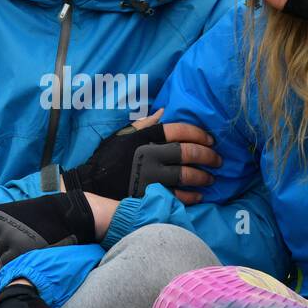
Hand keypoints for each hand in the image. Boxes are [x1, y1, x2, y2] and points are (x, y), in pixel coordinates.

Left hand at [0, 190, 96, 272]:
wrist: (65, 215)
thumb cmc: (40, 218)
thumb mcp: (13, 217)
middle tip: (0, 268)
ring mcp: (8, 237)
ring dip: (0, 266)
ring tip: (12, 265)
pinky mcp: (19, 249)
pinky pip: (5, 265)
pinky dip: (9, 268)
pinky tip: (18, 264)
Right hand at [63, 108, 219, 201]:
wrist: (89, 186)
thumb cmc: (108, 159)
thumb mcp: (122, 136)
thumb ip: (144, 124)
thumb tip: (164, 111)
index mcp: (144, 137)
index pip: (177, 130)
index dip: (198, 133)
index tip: (210, 139)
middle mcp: (149, 154)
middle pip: (187, 152)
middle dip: (207, 156)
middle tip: (218, 160)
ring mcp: (149, 176)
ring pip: (185, 175)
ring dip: (203, 177)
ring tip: (211, 178)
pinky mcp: (148, 195)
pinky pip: (176, 196)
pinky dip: (191, 196)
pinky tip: (199, 195)